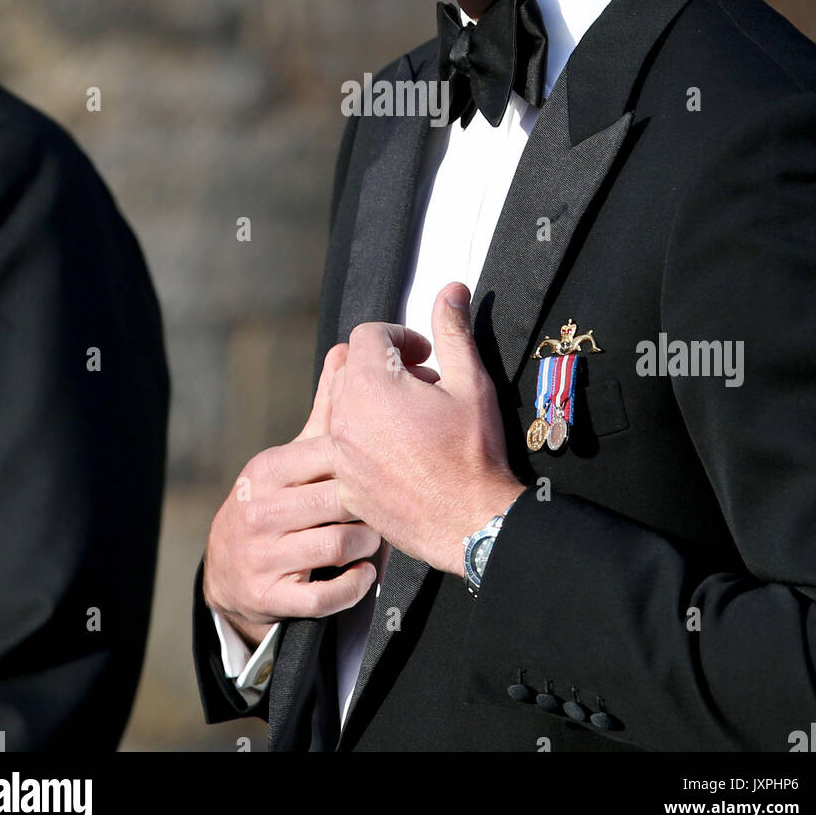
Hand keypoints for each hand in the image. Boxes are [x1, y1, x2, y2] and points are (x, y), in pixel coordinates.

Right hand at [203, 343, 380, 645]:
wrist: (227, 570)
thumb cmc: (278, 502)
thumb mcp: (295, 457)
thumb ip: (326, 408)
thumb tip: (347, 349)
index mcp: (268, 469)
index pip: (331, 457)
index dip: (366, 463)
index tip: (390, 464)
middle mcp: (259, 509)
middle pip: (339, 502)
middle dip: (370, 507)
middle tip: (388, 508)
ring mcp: (261, 556)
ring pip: (338, 546)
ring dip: (367, 546)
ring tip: (375, 538)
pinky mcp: (270, 596)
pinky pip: (326, 595)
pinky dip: (353, 585)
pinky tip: (363, 573)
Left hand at [329, 283, 525, 576]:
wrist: (471, 524)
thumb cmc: (473, 455)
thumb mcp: (472, 382)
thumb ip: (454, 331)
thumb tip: (451, 290)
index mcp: (371, 385)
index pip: (367, 335)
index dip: (400, 336)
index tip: (426, 354)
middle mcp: (345, 418)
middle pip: (351, 368)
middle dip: (386, 366)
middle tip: (424, 384)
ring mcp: (341, 454)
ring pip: (346, 407)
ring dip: (374, 402)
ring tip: (414, 418)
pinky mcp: (345, 485)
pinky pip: (345, 446)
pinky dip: (367, 439)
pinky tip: (402, 451)